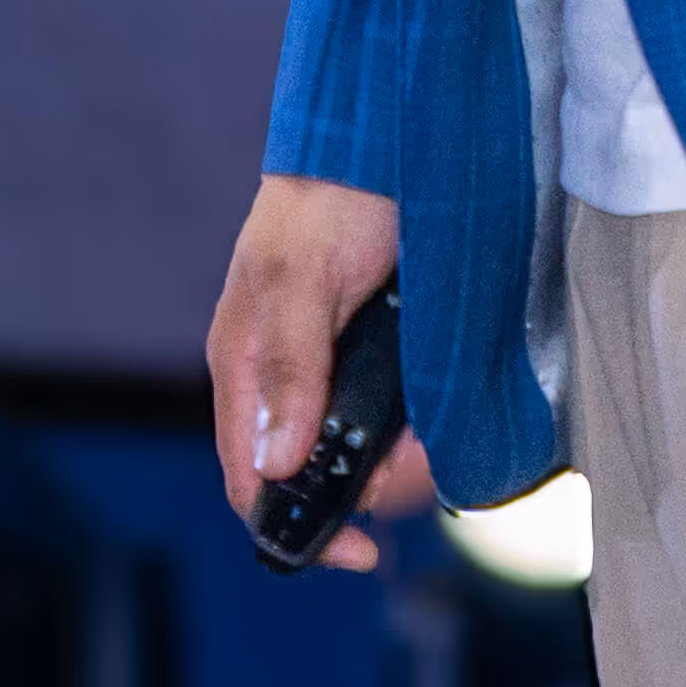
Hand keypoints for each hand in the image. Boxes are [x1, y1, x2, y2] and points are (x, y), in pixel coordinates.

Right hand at [208, 172, 434, 567]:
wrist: (387, 134)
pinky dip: (417, 430)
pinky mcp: (372, 355)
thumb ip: (290, 368)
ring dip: (399, 461)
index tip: (360, 552)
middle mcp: (283, 379)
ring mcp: (328, 369)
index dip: (297, 527)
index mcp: (244, 367)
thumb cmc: (329, 199)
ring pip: (356, 454)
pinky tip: (441, 415)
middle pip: (312, 477)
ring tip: (437, 438)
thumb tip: (276, 466)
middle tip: (421, 467)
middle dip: (368, 488)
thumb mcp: (303, 279)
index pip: (250, 481)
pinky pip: (389, 419)